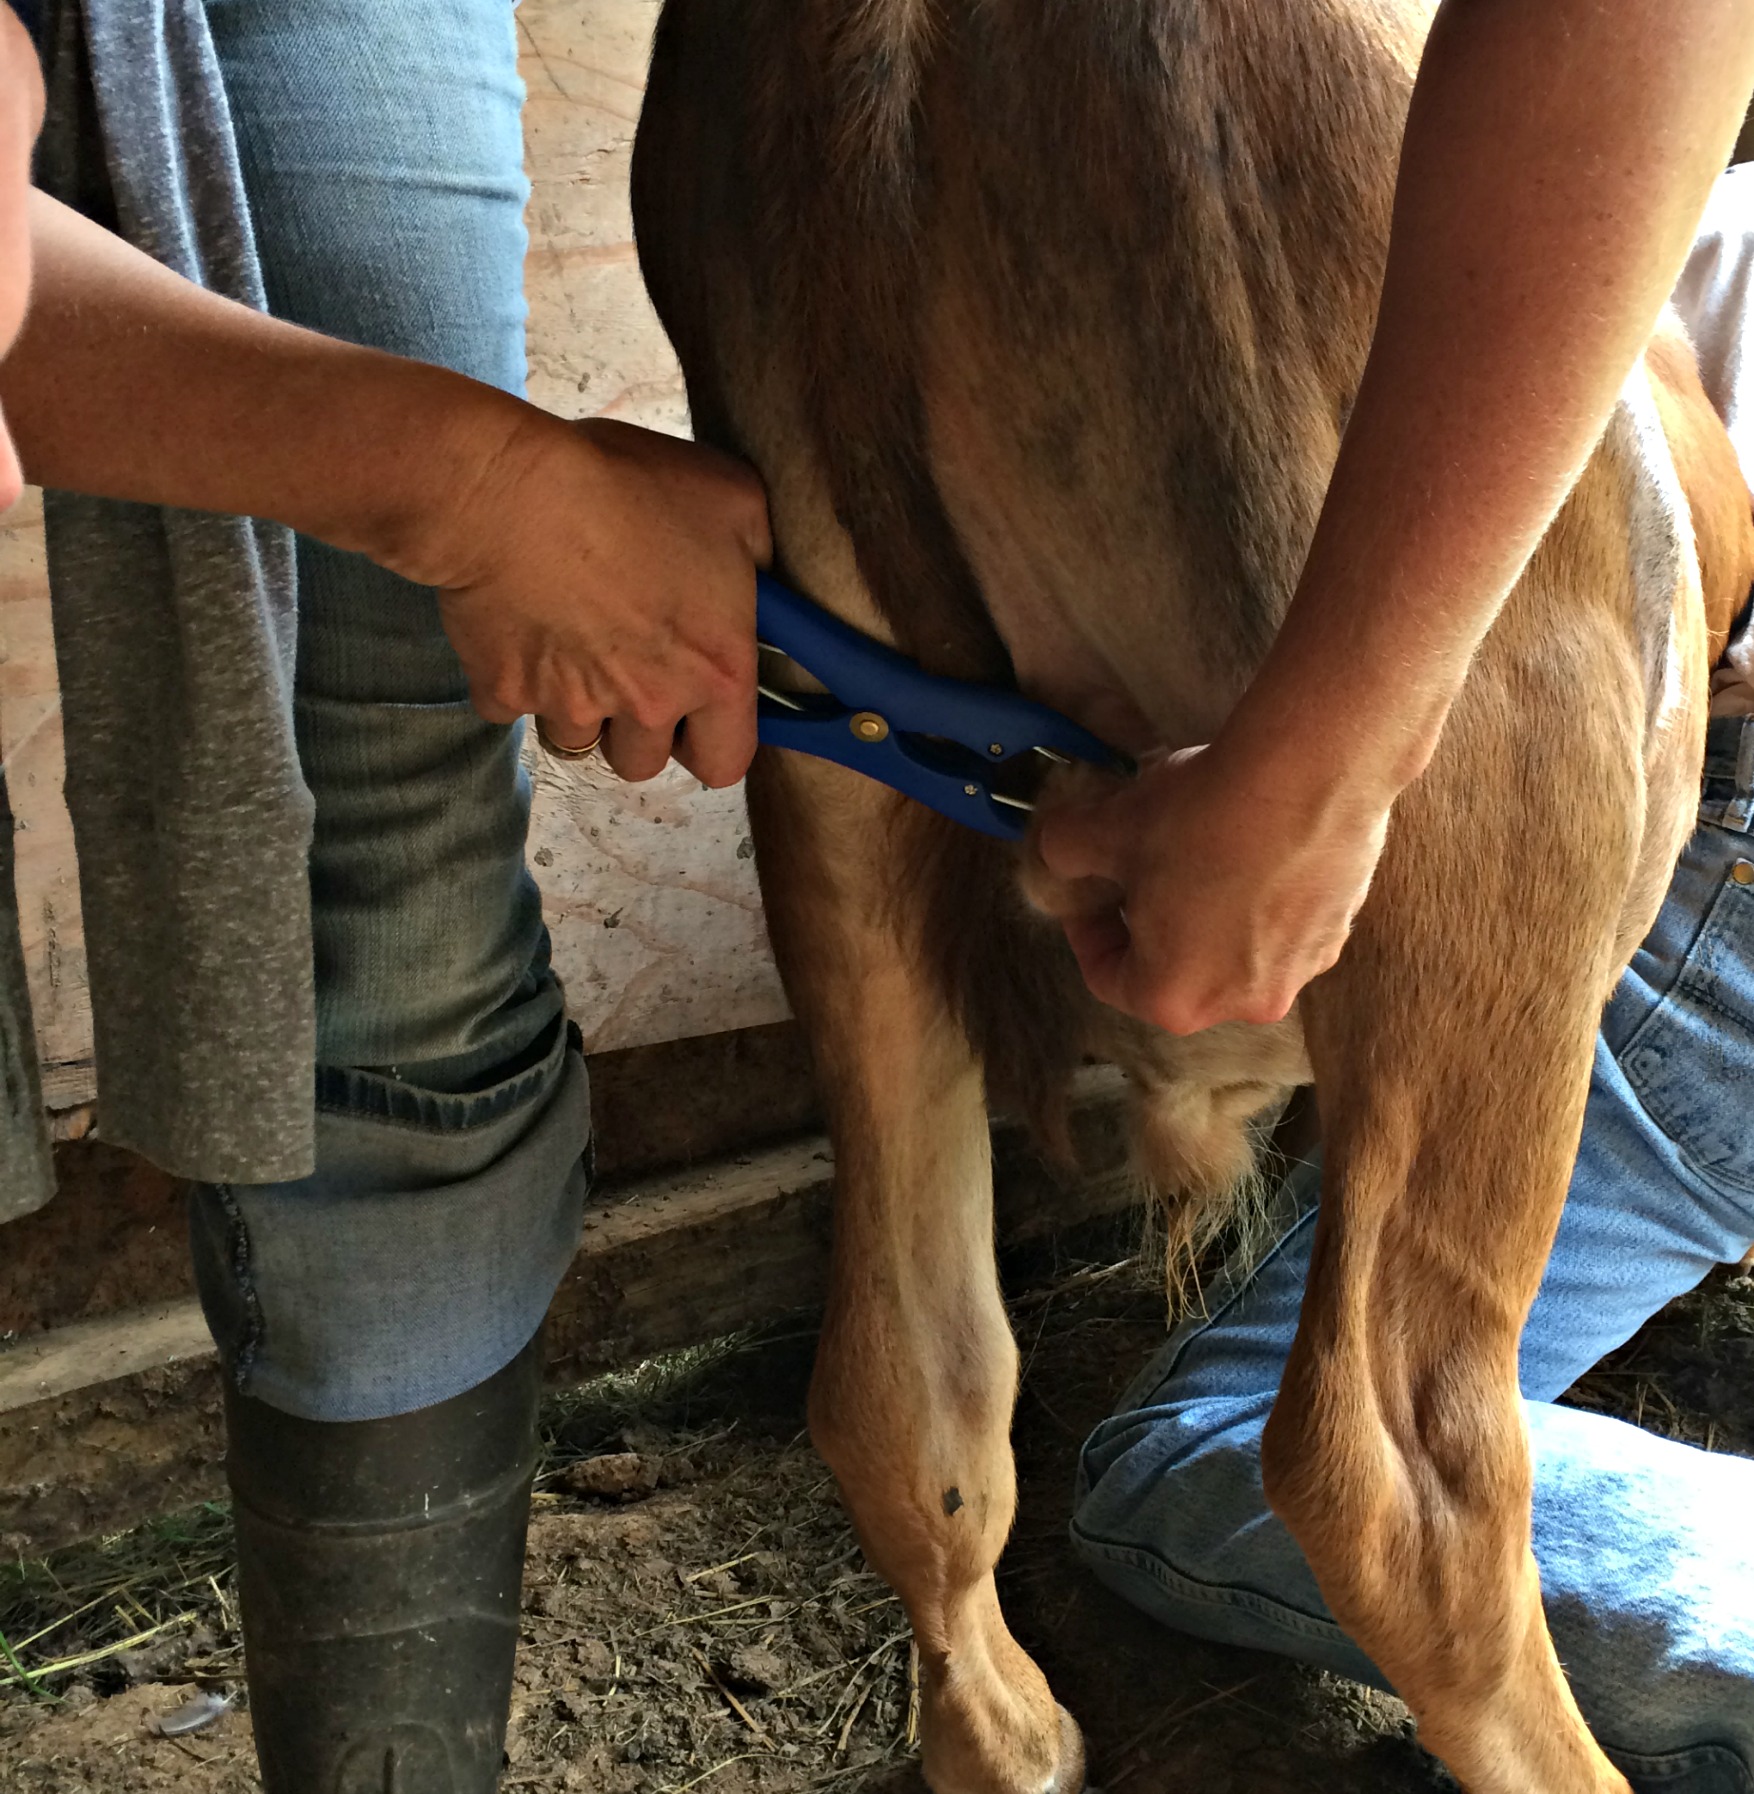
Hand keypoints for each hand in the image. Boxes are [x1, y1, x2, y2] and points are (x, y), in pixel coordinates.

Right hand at [410, 409, 771, 786]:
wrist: (508, 488)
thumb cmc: (626, 486)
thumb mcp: (734, 500)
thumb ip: (758, 556)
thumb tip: (757, 580)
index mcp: (715, 672)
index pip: (726, 763)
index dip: (711, 742)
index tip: (698, 714)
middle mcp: (648, 704)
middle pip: (643, 761)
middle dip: (636, 728)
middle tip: (628, 667)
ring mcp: (571, 706)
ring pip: (577, 739)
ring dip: (577, 704)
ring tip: (571, 636)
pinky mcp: (504, 692)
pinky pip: (512, 706)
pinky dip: (514, 677)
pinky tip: (518, 622)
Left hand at [1033, 739, 1392, 1033]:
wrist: (1309, 773)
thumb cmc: (1201, 816)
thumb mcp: (1104, 830)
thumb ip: (1062, 854)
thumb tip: (1057, 854)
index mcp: (1173, 999)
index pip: (1106, 977)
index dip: (1085, 929)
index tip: (1087, 891)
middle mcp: (1240, 1003)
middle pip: (1172, 967)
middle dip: (1147, 919)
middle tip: (1137, 866)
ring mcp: (1298, 972)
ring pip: (1229, 946)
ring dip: (1204, 906)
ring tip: (1196, 845)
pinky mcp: (1337, 931)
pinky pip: (1279, 922)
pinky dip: (1257, 893)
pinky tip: (1249, 840)